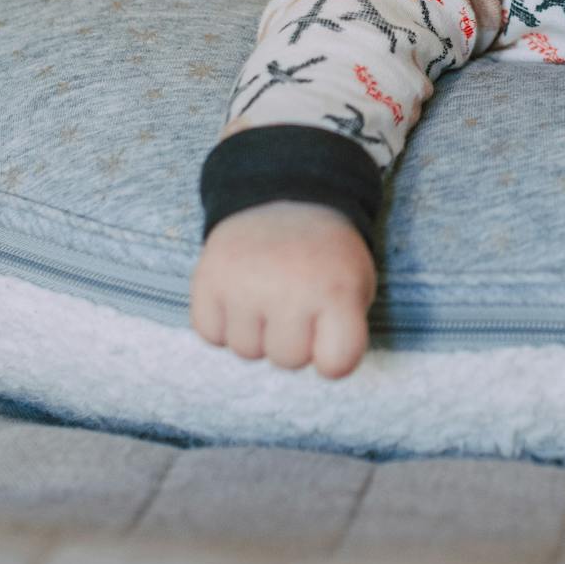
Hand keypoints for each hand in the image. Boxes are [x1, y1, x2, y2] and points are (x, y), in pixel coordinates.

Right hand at [189, 201, 377, 378]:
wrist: (287, 196)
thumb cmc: (326, 256)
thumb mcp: (357, 284)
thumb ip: (344, 330)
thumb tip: (315, 367)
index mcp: (336, 290)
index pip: (335, 363)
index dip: (333, 356)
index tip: (331, 333)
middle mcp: (289, 289)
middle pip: (287, 360)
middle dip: (293, 339)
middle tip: (297, 302)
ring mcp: (243, 284)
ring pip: (246, 351)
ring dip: (257, 331)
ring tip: (268, 293)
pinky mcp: (207, 278)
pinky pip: (210, 334)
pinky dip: (223, 322)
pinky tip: (240, 294)